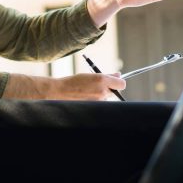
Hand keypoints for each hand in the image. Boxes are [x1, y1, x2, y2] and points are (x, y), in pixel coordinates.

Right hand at [3, 73, 124, 99]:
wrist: (60, 92)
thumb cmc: (74, 82)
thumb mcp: (91, 75)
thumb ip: (106, 76)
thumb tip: (118, 75)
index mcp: (102, 80)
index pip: (121, 84)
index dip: (119, 82)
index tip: (115, 81)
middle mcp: (102, 91)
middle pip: (114, 91)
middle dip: (109, 88)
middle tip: (98, 85)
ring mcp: (99, 101)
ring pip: (107, 97)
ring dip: (101, 94)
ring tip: (88, 91)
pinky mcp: (94, 107)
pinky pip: (100, 102)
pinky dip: (96, 100)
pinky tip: (86, 96)